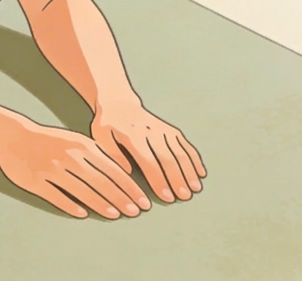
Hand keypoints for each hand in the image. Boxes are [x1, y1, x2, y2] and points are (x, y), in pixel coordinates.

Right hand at [0, 122, 152, 219]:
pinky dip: (70, 205)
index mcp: (83, 146)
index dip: (129, 187)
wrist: (15, 137)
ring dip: (101, 204)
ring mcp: (53, 170)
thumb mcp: (76, 140)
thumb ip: (97, 155)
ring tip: (115, 215)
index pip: (112, 170)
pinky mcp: (37, 181)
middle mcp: (70, 158)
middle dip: (121, 198)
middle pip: (101, 182)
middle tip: (135, 212)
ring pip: (82, 190)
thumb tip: (121, 173)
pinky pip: (57, 196)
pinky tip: (82, 214)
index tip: (142, 200)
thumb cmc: (50, 140)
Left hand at [91, 100, 205, 203]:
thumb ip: (113, 154)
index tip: (166, 197)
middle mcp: (152, 132)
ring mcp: (164, 130)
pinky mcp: (171, 130)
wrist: (119, 103)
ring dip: (189, 171)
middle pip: (169, 158)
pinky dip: (194, 159)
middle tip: (184, 197)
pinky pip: (186, 145)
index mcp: (134, 136)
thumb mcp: (101, 137)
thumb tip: (128, 173)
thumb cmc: (108, 125)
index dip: (159, 180)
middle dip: (178, 179)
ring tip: (195, 189)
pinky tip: (200, 173)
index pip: (149, 161)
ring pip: (180, 152)